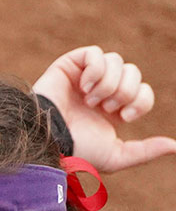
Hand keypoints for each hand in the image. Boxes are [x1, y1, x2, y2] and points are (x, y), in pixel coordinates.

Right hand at [33, 45, 175, 172]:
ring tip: (91, 100)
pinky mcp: (68, 65)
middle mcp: (100, 90)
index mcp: (112, 109)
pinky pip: (95, 54)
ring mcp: (84, 76)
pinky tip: (84, 87)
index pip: (143, 91)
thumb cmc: (75, 152)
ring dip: (109, 83)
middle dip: (124, 91)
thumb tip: (175, 147)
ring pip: (116, 61)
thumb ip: (145, 151)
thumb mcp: (115, 156)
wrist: (46, 141)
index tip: (123, 117)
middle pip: (133, 72)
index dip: (140, 100)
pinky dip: (95, 70)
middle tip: (105, 108)